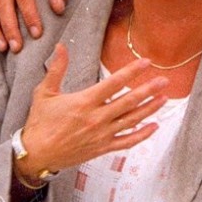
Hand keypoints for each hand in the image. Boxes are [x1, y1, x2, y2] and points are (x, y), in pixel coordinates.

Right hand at [14, 44, 167, 179]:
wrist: (36, 154)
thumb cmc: (39, 123)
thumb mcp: (44, 92)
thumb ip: (56, 69)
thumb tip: (60, 47)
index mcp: (84, 102)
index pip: (114, 83)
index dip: (132, 71)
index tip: (146, 62)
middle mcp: (97, 118)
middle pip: (129, 101)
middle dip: (148, 90)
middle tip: (164, 81)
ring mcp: (102, 134)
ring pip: (132, 120)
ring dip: (150, 109)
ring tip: (164, 99)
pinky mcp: (102, 148)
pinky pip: (127, 142)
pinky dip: (142, 135)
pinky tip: (154, 126)